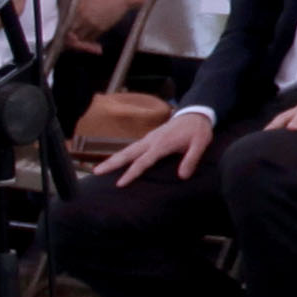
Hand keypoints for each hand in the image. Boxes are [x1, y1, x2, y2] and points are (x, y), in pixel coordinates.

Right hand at [97, 108, 215, 185]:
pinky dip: (122, 155)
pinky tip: (116, 162)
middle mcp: (151, 141)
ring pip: (127, 150)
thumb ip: (191, 159)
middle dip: (111, 163)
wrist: (196, 113)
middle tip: (96, 172)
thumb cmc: (198, 130)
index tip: (119, 183)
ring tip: (99, 169)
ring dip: (113, 159)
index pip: (143, 161)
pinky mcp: (150, 139)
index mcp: (162, 144)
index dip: (131, 173)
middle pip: (128, 153)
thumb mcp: (200, 144)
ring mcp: (149, 139)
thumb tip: (182, 176)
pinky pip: (133, 148)